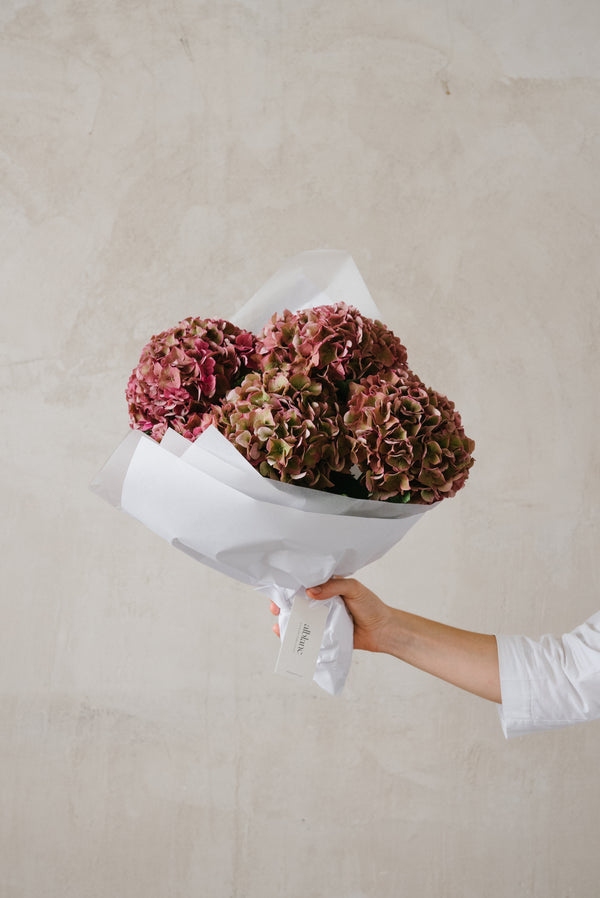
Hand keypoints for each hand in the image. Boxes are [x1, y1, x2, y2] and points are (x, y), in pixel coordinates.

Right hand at [270, 577, 391, 652]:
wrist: (383, 631)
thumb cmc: (371, 606)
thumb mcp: (354, 589)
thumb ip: (334, 586)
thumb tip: (309, 592)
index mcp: (328, 587)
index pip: (305, 583)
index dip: (291, 586)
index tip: (279, 590)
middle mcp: (323, 602)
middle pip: (298, 601)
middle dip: (283, 604)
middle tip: (276, 609)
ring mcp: (322, 619)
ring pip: (300, 618)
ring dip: (287, 620)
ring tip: (278, 624)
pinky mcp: (324, 635)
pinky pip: (307, 635)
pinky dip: (295, 636)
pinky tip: (286, 637)